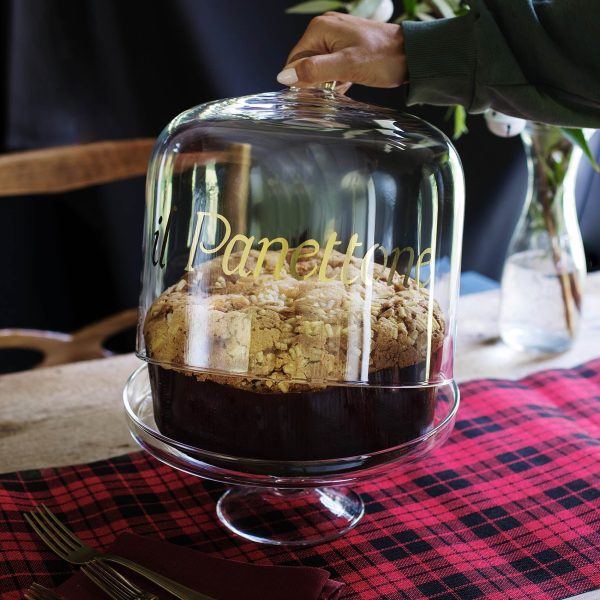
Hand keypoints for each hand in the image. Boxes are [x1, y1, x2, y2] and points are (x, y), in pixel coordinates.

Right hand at [277, 12, 405, 90]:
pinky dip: (336, 78)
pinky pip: (331, 66)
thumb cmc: (383, 58)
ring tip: (343, 86)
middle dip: (315, 82)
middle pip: (305, 64)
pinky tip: (347, 83)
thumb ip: (313, 71)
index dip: (300, 81)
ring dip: (326, 82)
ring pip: (318, 67)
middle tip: (333, 91)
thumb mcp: (346, 67)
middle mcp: (325, 28)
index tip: (314, 96)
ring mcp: (336, 36)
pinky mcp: (346, 45)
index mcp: (320, 29)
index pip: (294, 61)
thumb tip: (284, 78)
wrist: (412, 54)